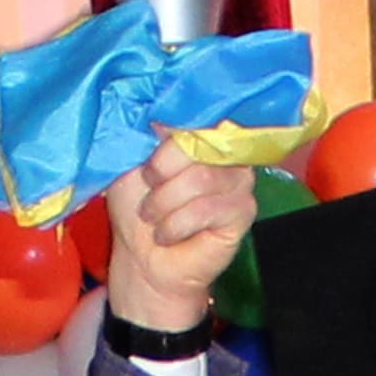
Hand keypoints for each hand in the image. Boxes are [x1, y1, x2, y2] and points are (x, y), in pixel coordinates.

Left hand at [99, 139, 260, 337]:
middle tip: (148, 195)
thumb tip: (161, 120)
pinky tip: (169, 235)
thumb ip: (146, 137)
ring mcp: (240, 180)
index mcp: (201, 132)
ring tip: (154, 218)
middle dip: (161, 174)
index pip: (196, 116)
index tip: (146, 163)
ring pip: (201, 178)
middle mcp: (227, 150)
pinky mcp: (244, 211)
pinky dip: (177, 225)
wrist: (143, 259)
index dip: (167, 140)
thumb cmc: (138, 209)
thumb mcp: (131, 165)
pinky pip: (208, 209)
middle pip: (199, 143)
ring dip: (165, 203)